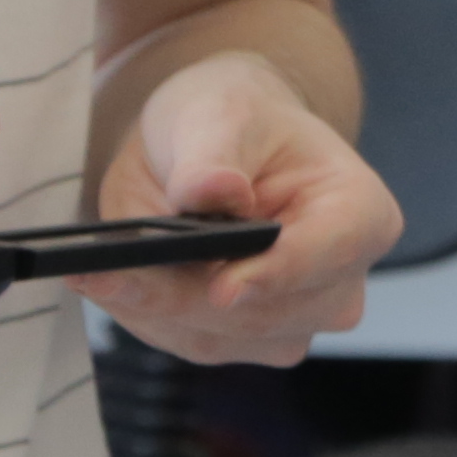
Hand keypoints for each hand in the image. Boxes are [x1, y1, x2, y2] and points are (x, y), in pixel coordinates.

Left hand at [78, 49, 401, 365]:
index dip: (278, 273)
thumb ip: (214, 156)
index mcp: (361, 212)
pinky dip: (144, 314)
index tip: (222, 287)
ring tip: (96, 274)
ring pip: (220, 336)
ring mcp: (296, 321)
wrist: (218, 147)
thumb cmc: (234, 121)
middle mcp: (340, 282)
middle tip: (107, 273)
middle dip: (183, 295)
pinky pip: (189, 341)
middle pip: (265, 311)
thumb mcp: (220, 114)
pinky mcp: (246, 342)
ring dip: (153, 308)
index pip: (330, 252)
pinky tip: (108, 282)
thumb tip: (214, 192)